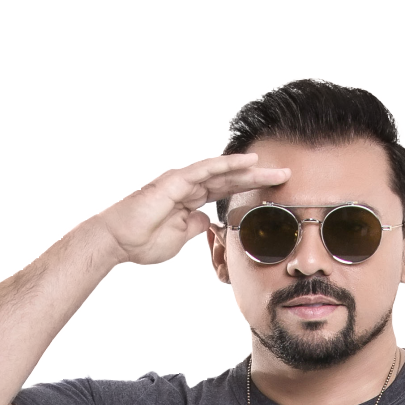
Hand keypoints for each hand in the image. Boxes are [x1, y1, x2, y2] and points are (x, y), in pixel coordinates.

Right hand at [91, 151, 290, 270]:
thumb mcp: (181, 237)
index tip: (275, 194)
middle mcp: (190, 186)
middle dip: (258, 177)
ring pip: (222, 170)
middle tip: (285, 175)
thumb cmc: (143, 241)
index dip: (250, 190)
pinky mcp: (175, 181)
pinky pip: (205, 170)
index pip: (227, 191)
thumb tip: (210, 222)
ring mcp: (183, 181)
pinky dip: (226, 165)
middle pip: (230, 178)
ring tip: (273, 168)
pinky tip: (245, 163)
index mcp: (192, 200)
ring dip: (248, 169)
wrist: (119, 242)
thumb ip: (196, 227)